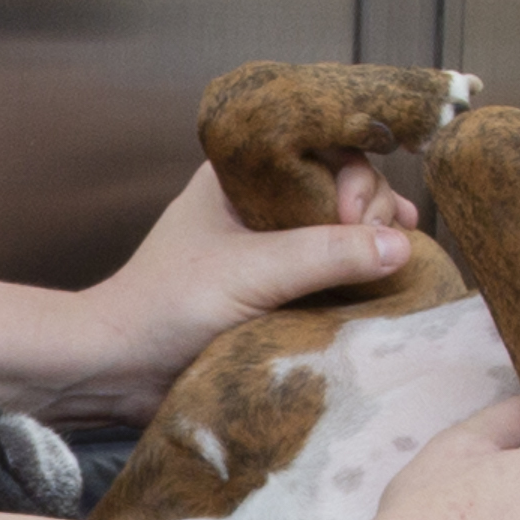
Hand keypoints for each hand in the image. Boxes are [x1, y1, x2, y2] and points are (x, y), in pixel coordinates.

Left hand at [68, 156, 424, 410]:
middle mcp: (261, 206)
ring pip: (341, 232)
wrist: (119, 369)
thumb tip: (400, 246)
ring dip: (372, 243)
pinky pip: (332, 275)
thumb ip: (323, 255)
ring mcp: (272, 249)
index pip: (321, 150)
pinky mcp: (279, 292)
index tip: (357, 218)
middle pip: (341, 188)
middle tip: (381, 245)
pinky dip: (361, 277)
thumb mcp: (250, 273)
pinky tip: (388, 282)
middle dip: (372, 210)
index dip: (353, 177)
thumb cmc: (165, 307)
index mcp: (242, 177)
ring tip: (396, 261)